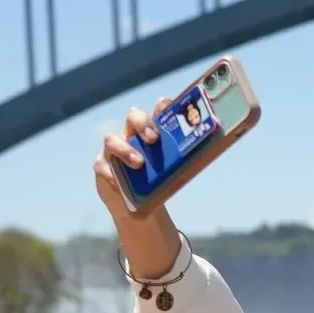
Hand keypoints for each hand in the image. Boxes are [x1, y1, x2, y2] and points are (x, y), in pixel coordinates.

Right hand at [94, 98, 183, 279]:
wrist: (139, 207)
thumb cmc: (159, 183)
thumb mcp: (174, 172)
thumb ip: (184, 161)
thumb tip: (211, 150)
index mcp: (153, 131)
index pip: (158, 110)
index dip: (163, 105)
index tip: (169, 105)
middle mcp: (132, 135)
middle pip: (133, 116)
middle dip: (143, 124)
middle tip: (154, 138)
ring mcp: (114, 149)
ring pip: (112, 140)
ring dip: (125, 150)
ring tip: (139, 163)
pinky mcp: (102, 166)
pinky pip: (102, 165)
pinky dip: (111, 174)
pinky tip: (119, 183)